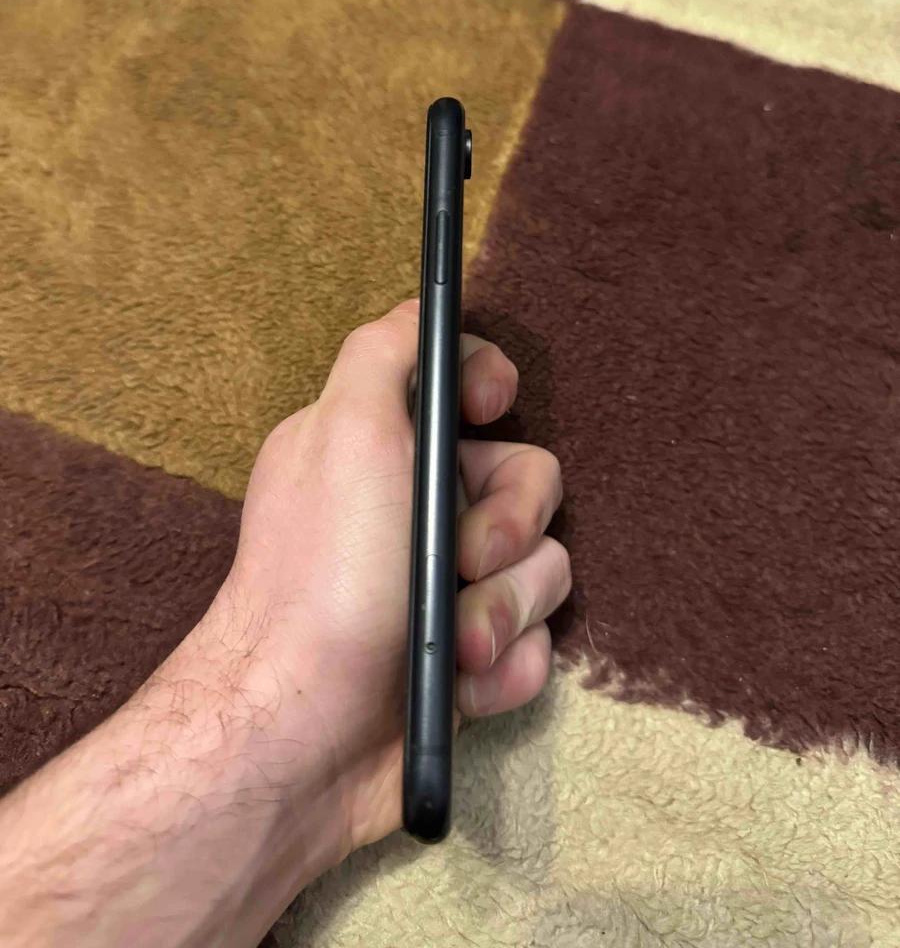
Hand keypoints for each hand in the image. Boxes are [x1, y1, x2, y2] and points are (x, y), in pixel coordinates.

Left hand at [218, 298, 568, 853]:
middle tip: (461, 560)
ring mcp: (440, 587)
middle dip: (507, 525)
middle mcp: (412, 510)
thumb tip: (427, 310)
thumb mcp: (346, 431)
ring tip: (453, 647)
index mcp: (380, 447)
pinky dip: (504, 665)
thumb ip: (386, 352)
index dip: (491, 388)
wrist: (305, 736)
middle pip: (527, 478)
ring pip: (543, 567)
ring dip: (504, 609)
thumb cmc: (326, 578)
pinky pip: (535, 641)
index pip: (466, 386)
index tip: (491, 407)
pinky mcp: (465, 658)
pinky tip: (460, 688)